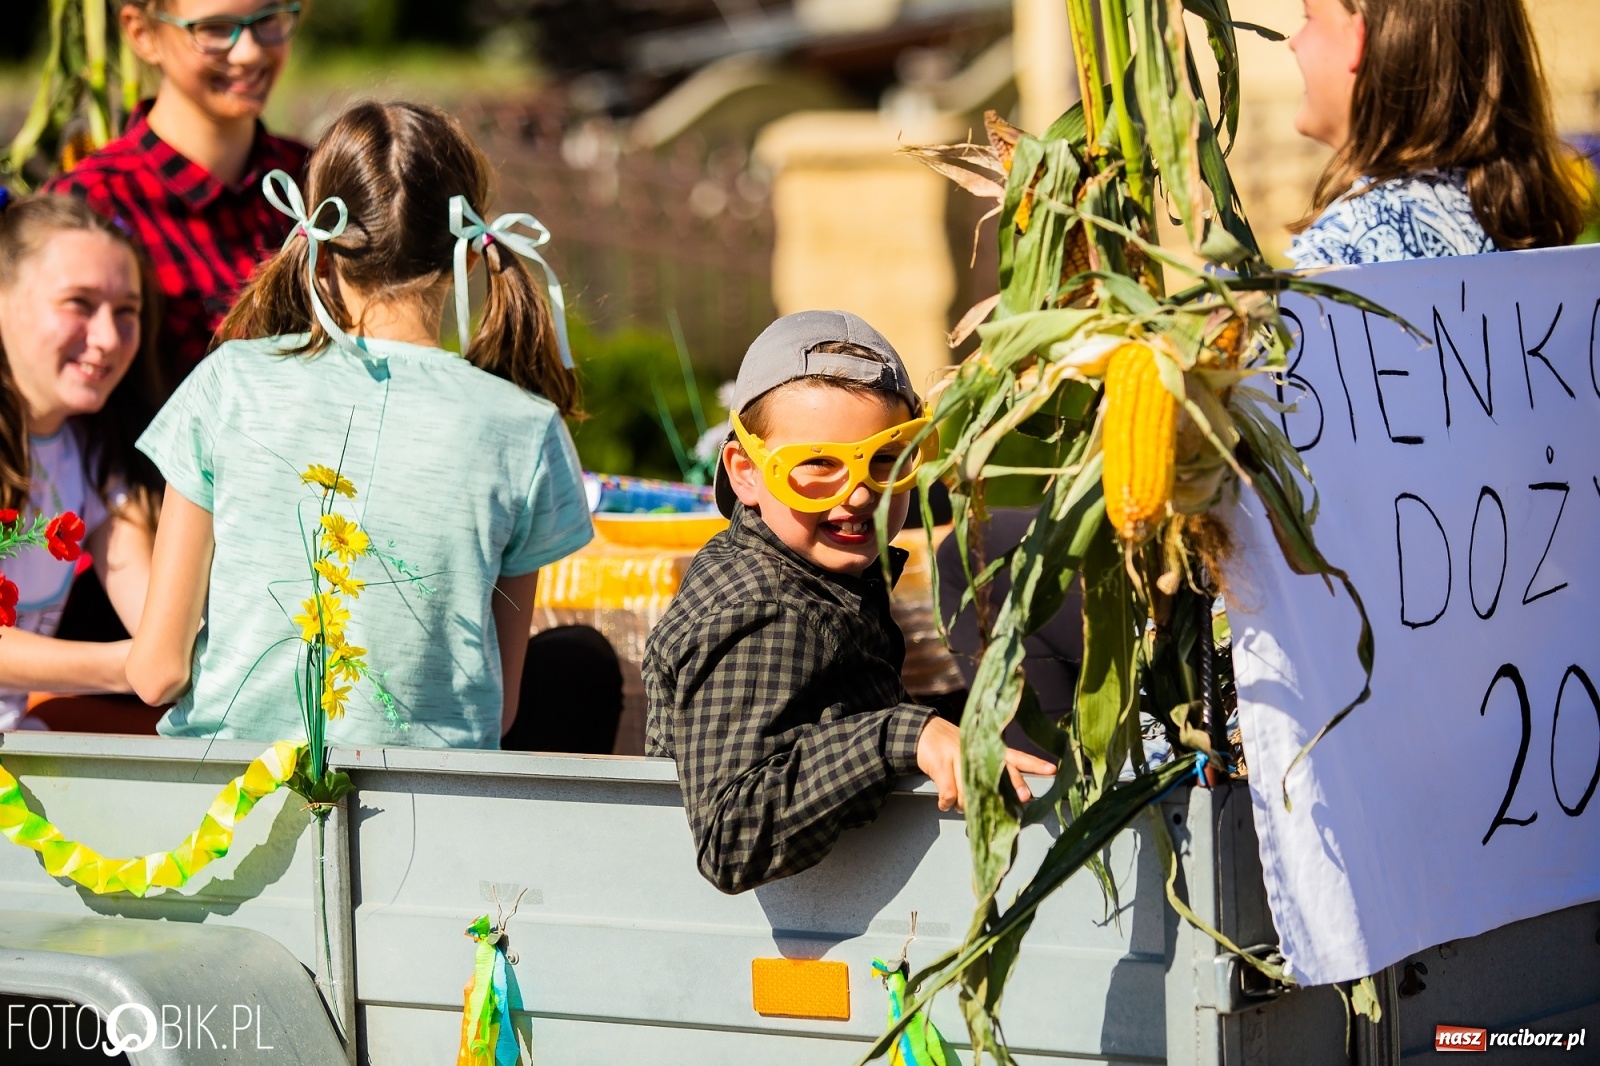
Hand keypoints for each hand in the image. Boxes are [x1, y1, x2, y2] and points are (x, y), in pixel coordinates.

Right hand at [916, 715, 1057, 811]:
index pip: (1017, 757)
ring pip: (972, 791)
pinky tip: (945, 803)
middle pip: (1001, 770)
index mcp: (990, 749)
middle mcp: (979, 751)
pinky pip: (949, 794)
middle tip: (1024, 797)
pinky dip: (946, 803)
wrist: (923, 731)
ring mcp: (960, 756)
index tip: (1053, 770)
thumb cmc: (952, 747)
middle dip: (1015, 785)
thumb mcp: (975, 754)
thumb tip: (1001, 801)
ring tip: (959, 804)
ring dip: (965, 803)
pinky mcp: (941, 764)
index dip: (1035, 764)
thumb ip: (989, 773)